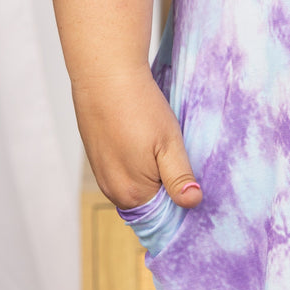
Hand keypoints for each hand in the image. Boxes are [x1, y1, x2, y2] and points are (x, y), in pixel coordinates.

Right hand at [72, 66, 203, 210]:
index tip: (192, 176)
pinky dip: (136, 162)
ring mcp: (102, 175)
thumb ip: (179, 178)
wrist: (105, 77)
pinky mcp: (97, 159)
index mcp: (132, 194)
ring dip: (151, 172)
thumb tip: (192, 203)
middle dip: (167, 185)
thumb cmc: (139, 108)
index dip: (181, 197)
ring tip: (161, 145)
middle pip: (150, 201)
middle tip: (178, 155)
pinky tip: (143, 140)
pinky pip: (123, 171)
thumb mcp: (169, 143)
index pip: (165, 212)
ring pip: (137, 185)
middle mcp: (112, 191)